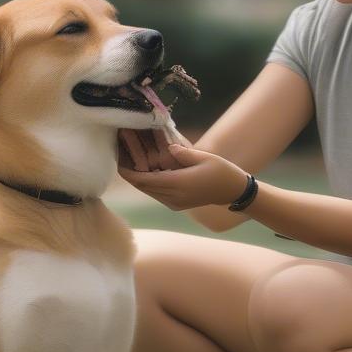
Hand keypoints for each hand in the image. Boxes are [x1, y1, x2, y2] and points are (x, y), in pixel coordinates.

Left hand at [116, 129, 248, 211]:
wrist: (233, 192)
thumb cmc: (221, 171)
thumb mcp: (204, 157)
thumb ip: (183, 152)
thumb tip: (167, 147)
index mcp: (179, 184)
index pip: (145, 180)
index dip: (129, 172)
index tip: (118, 162)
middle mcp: (173, 197)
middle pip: (143, 187)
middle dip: (131, 174)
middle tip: (121, 157)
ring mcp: (174, 203)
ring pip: (148, 191)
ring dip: (138, 179)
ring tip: (128, 163)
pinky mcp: (176, 204)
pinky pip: (156, 194)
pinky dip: (148, 183)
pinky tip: (144, 171)